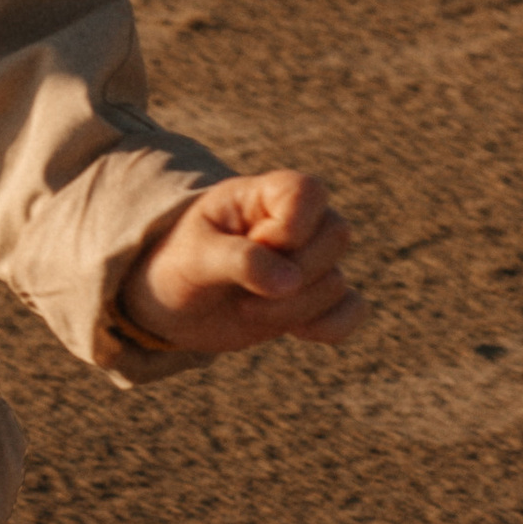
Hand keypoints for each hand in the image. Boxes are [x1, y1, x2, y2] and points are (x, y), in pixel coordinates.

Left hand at [121, 167, 361, 358]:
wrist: (170, 303)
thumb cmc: (177, 264)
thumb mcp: (195, 256)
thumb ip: (240, 260)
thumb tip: (290, 281)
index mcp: (263, 195)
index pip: (309, 191)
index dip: (289, 227)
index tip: (253, 244)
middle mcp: (295, 223)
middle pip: (336, 234)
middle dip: (292, 274)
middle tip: (244, 291)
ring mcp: (309, 261)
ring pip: (336, 281)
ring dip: (293, 309)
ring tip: (247, 309)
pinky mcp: (315, 298)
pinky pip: (353, 309)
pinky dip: (331, 327)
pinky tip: (297, 332)